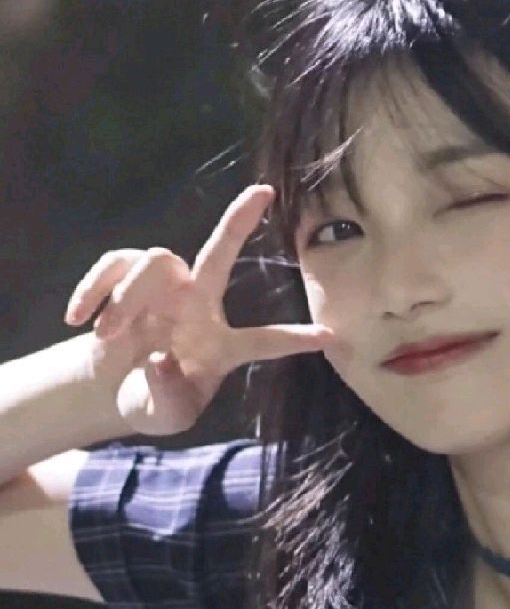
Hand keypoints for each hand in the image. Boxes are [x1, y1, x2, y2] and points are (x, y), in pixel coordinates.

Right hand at [63, 185, 336, 435]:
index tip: (332, 337)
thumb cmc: (154, 402)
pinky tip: (79, 318)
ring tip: (106, 336)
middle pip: (220, 253)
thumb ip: (167, 394)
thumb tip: (160, 360)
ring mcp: (165, 288)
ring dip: (126, 298)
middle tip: (264, 192)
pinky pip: (114, 264)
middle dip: (239, 221)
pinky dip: (92, 289)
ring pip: (154, 262)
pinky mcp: (128, 278)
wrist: (112, 389)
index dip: (295, 340)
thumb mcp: (165, 415)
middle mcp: (201, 306)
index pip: (265, 341)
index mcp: (223, 345)